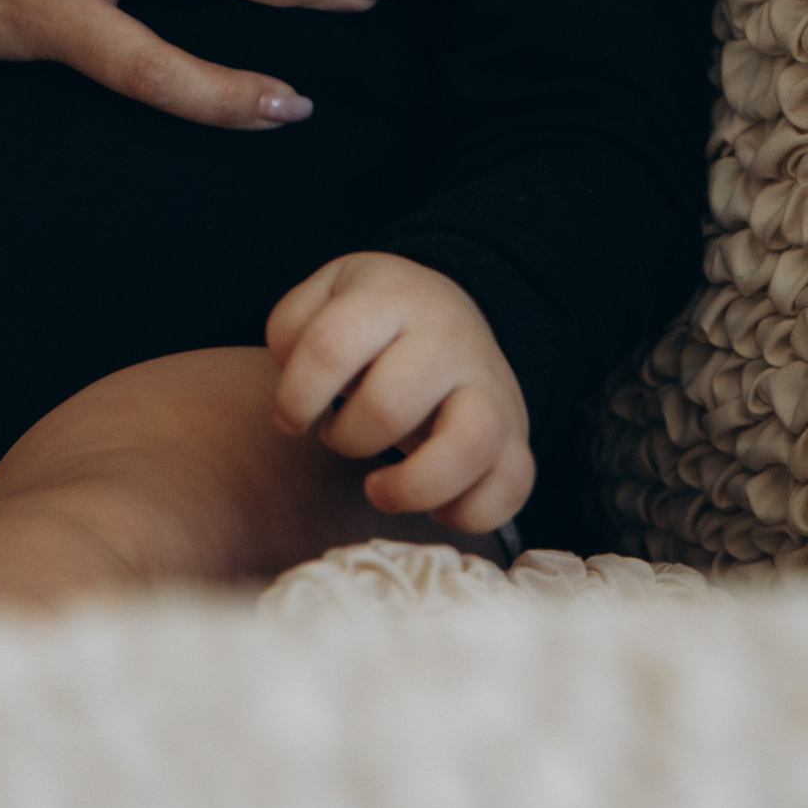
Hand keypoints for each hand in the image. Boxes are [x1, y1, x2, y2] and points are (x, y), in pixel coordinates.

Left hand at [266, 253, 532, 531]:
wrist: (453, 311)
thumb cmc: (375, 319)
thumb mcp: (327, 294)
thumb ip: (292, 330)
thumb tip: (296, 402)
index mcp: (389, 296)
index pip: (330, 346)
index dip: (297, 396)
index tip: (290, 418)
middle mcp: (447, 337)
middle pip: (389, 405)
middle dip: (347, 437)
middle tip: (339, 435)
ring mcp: (489, 386)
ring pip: (467, 446)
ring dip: (411, 487)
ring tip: (379, 490)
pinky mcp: (517, 433)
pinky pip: (511, 486)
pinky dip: (469, 513)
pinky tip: (435, 507)